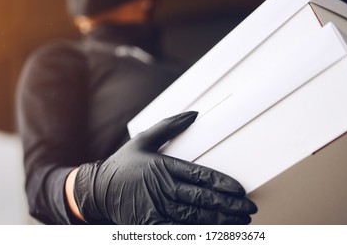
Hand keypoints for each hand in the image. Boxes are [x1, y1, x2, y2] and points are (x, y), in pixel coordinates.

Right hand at [73, 111, 256, 223]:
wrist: (98, 190)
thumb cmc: (124, 164)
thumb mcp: (143, 139)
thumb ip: (169, 125)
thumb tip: (194, 113)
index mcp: (162, 167)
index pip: (199, 176)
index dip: (222, 184)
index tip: (240, 190)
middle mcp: (162, 188)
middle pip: (201, 199)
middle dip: (228, 206)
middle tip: (249, 209)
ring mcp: (156, 209)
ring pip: (194, 218)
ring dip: (220, 221)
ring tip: (240, 222)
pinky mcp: (151, 225)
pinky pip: (179, 231)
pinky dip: (198, 233)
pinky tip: (215, 233)